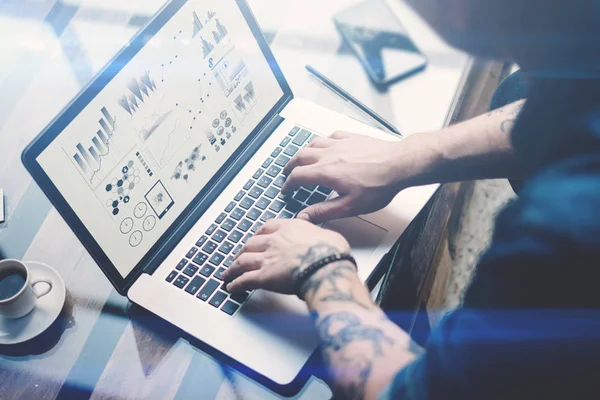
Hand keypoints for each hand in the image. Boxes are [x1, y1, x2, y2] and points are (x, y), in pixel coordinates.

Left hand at [221, 219, 350, 293]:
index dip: (260, 234)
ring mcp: (267, 259)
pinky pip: (245, 280)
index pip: (268, 227)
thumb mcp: (328, 235)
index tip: (257, 237)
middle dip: (243, 251)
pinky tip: (231, 287)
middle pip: (251, 244)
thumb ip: (318, 236)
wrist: (326, 266)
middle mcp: (275, 241)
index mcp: (290, 228)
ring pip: (242, 261)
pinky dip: (236, 284)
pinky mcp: (264, 277)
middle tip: (239, 256)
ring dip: (233, 268)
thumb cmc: (332, 252)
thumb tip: (322, 239)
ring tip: (227, 274)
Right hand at [282, 131, 435, 223]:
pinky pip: (330, 136)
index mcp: (326, 172)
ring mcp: (340, 143)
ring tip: (301, 159)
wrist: (400, 164)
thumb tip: (304, 217)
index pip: (297, 177)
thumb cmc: (380, 185)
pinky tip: (326, 145)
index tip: (286, 190)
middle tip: (287, 173)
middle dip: (291, 166)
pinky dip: (323, 142)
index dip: (288, 185)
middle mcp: (329, 155)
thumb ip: (324, 211)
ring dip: (303, 152)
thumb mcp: (350, 206)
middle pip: (300, 156)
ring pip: (313, 143)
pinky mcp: (352, 137)